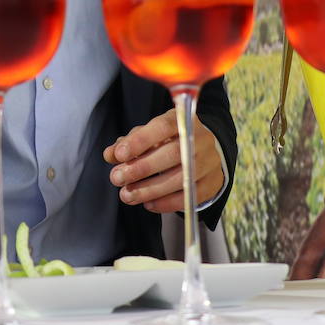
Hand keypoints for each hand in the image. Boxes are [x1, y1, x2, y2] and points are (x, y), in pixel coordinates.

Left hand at [104, 108, 224, 212]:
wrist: (204, 152)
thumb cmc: (170, 141)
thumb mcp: (149, 135)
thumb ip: (129, 143)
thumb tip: (110, 154)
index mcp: (182, 120)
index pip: (163, 126)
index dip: (140, 140)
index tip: (119, 154)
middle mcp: (200, 139)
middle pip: (173, 153)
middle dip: (141, 168)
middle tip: (117, 178)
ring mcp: (210, 162)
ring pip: (181, 178)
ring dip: (150, 189)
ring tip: (127, 194)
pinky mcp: (213, 183)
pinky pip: (190, 196)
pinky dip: (166, 203)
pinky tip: (148, 203)